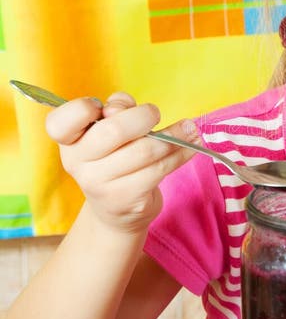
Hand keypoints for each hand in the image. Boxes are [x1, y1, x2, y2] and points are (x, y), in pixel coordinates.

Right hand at [45, 92, 198, 232]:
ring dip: (174, 137)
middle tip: (155, 113)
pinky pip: (160, 169)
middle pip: (112, 131)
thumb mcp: (108, 130)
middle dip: (142, 117)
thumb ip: (115, 109)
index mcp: (68, 141)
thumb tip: (124, 107)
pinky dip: (181, 153)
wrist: (116, 210)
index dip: (82, 109)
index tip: (103, 108)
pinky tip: (192, 146)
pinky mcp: (127, 199)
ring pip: (145, 150)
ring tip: (190, 129)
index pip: (60, 123)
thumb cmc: (114, 156)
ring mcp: (101, 185)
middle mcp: (78, 164)